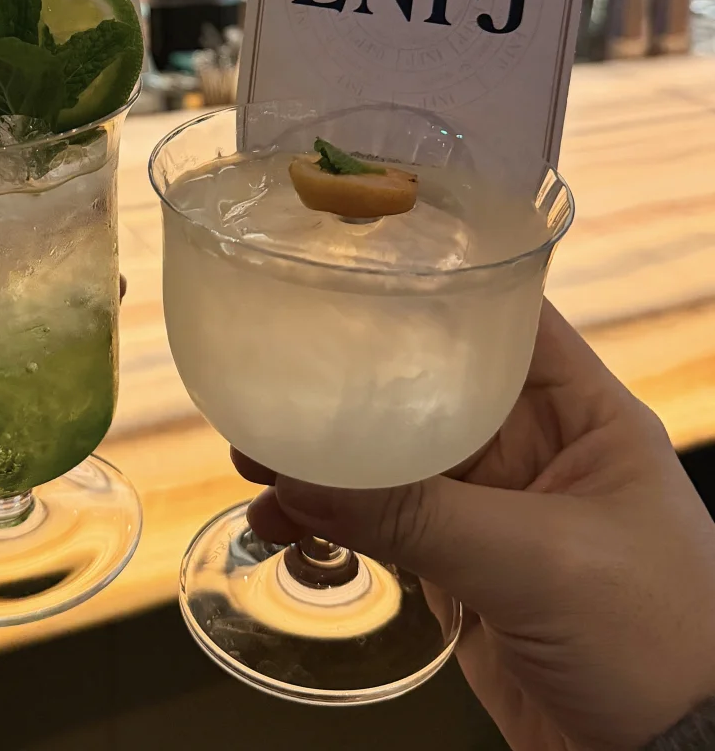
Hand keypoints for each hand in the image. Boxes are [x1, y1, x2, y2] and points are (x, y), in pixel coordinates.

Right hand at [239, 301, 714, 750]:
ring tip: (257, 463)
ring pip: (396, 462)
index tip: (357, 271)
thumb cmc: (659, 645)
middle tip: (272, 384)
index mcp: (582, 412)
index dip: (436, 287)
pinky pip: (388, 529)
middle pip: (429, 389)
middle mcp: (537, 447)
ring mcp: (498, 511)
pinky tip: (284, 525)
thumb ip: (419, 517)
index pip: (503, 317)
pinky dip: (335, 524)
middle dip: (351, 387)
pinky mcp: (467, 572)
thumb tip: (304, 479)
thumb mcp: (538, 563)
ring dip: (328, 463)